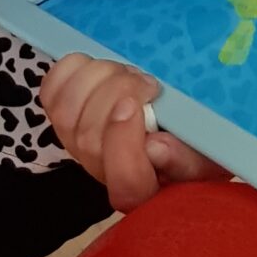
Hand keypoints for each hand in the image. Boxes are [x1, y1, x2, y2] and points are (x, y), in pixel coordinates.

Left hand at [38, 52, 225, 211]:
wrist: (175, 132)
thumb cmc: (194, 146)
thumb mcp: (206, 155)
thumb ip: (186, 158)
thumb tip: (155, 148)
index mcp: (144, 188)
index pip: (124, 180)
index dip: (123, 140)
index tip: (137, 105)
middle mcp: (104, 171)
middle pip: (89, 137)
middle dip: (116, 94)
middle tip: (148, 82)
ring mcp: (78, 145)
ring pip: (66, 111)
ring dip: (96, 79)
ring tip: (126, 74)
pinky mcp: (64, 117)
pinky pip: (51, 92)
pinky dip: (69, 71)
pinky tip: (95, 67)